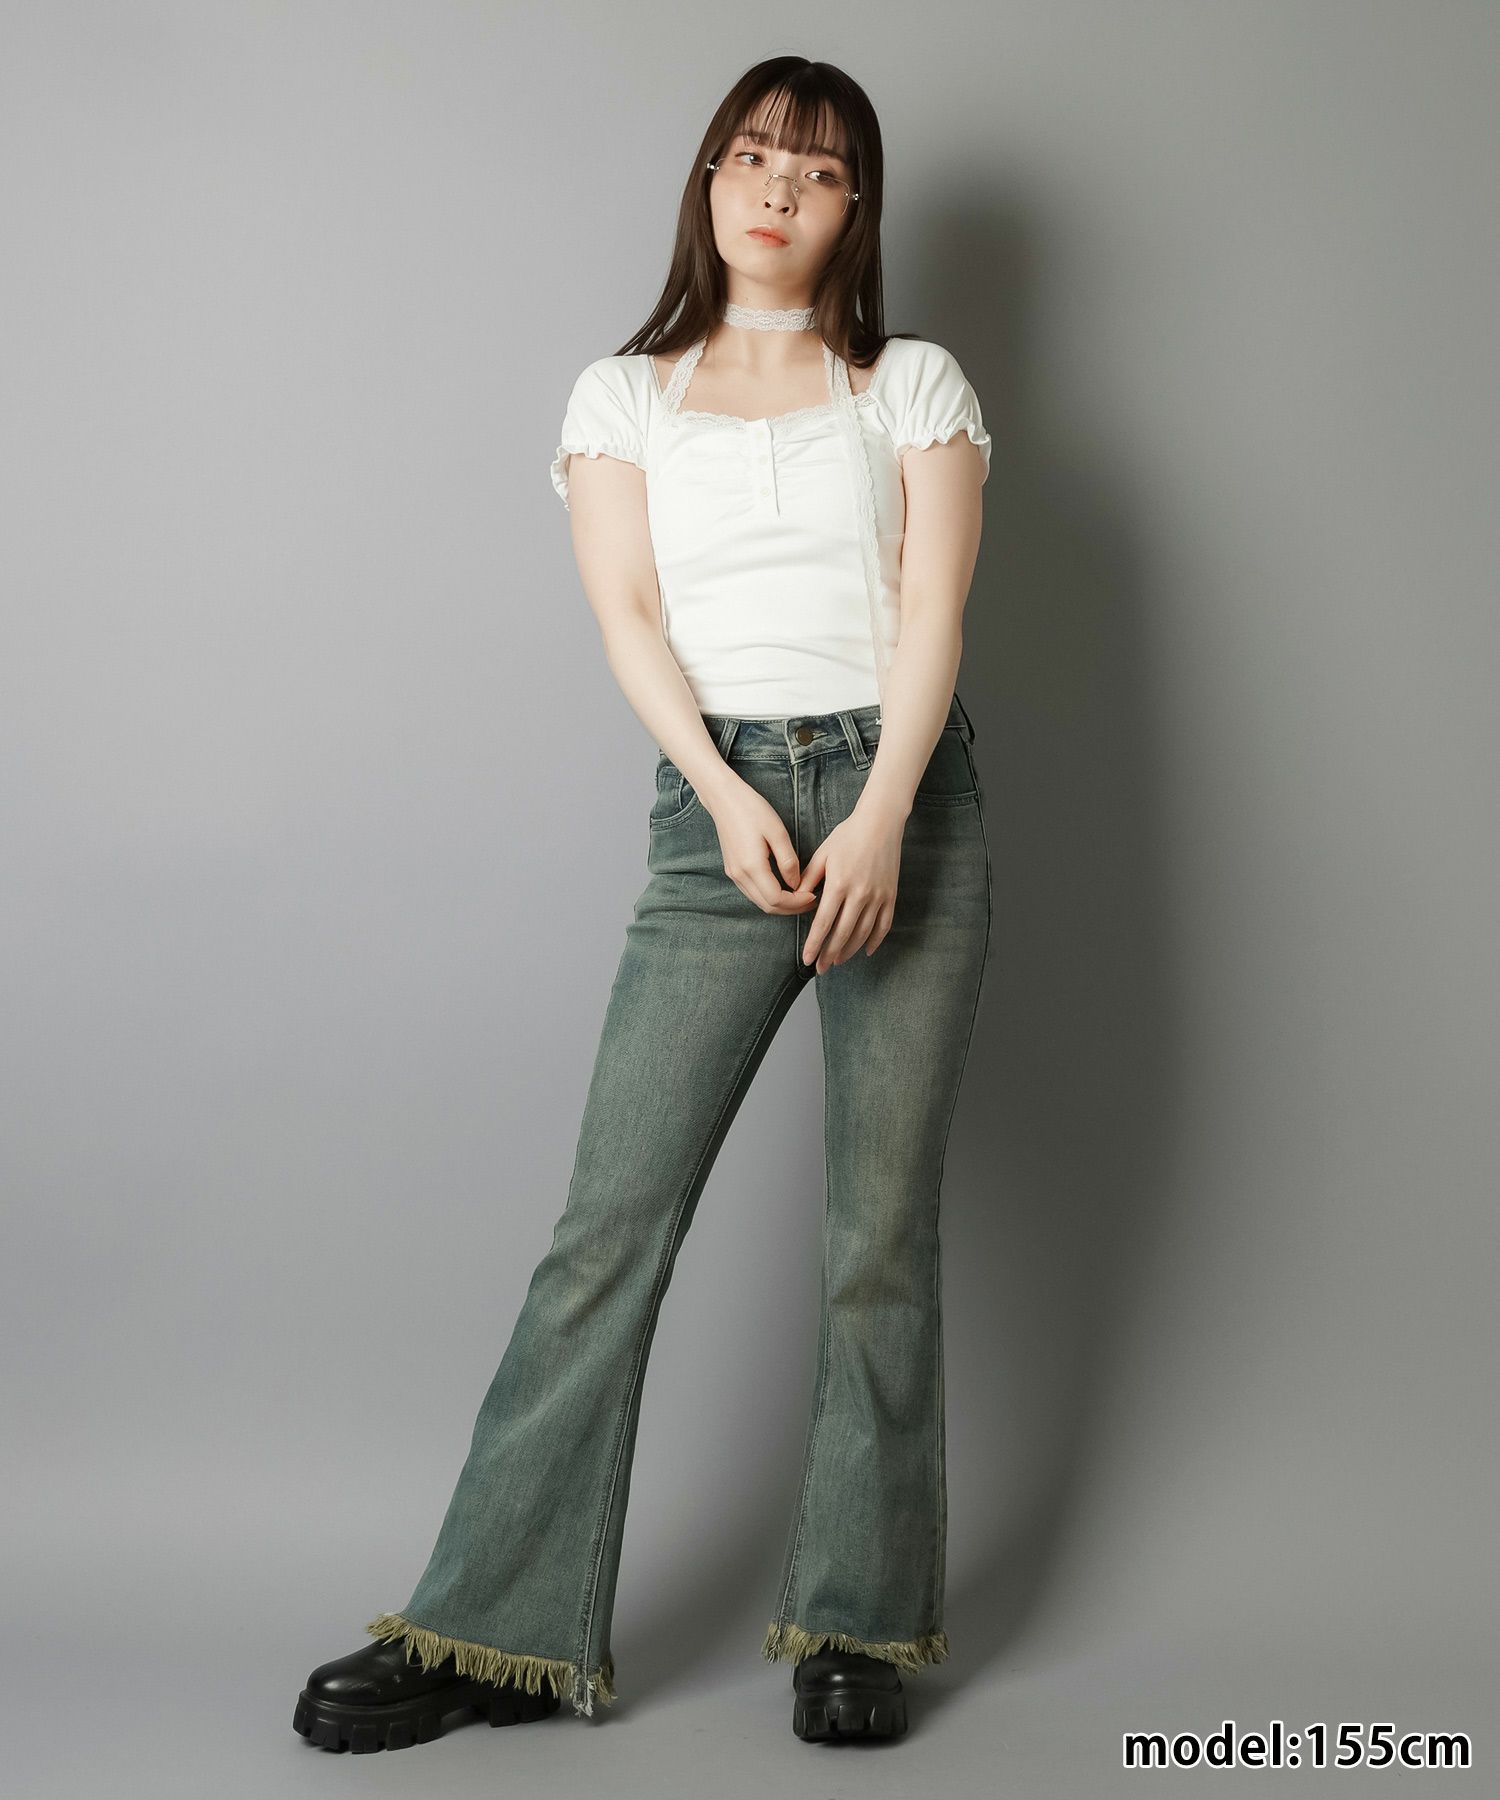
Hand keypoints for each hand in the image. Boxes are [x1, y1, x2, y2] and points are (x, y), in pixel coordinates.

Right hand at [706, 780, 820, 916]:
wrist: (724, 798)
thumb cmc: (752, 809)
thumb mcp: (777, 832)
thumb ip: (788, 861)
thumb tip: (796, 884)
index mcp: (752, 866)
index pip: (776, 899)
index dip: (797, 903)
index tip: (813, 895)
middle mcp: (740, 875)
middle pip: (767, 906)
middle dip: (791, 908)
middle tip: (811, 900)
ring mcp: (733, 874)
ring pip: (759, 902)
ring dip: (780, 904)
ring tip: (800, 896)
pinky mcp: (732, 870)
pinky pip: (752, 892)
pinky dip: (769, 896)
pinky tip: (783, 888)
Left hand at [790, 800, 903, 971]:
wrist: (880, 823)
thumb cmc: (847, 836)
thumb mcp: (822, 855)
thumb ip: (808, 879)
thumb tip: (796, 900)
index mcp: (839, 884)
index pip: (823, 923)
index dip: (814, 944)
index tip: (807, 960)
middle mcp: (860, 894)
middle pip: (842, 934)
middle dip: (830, 954)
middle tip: (820, 968)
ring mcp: (878, 896)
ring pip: (863, 933)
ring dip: (849, 950)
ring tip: (838, 961)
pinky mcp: (890, 895)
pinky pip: (884, 925)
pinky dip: (875, 941)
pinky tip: (865, 951)